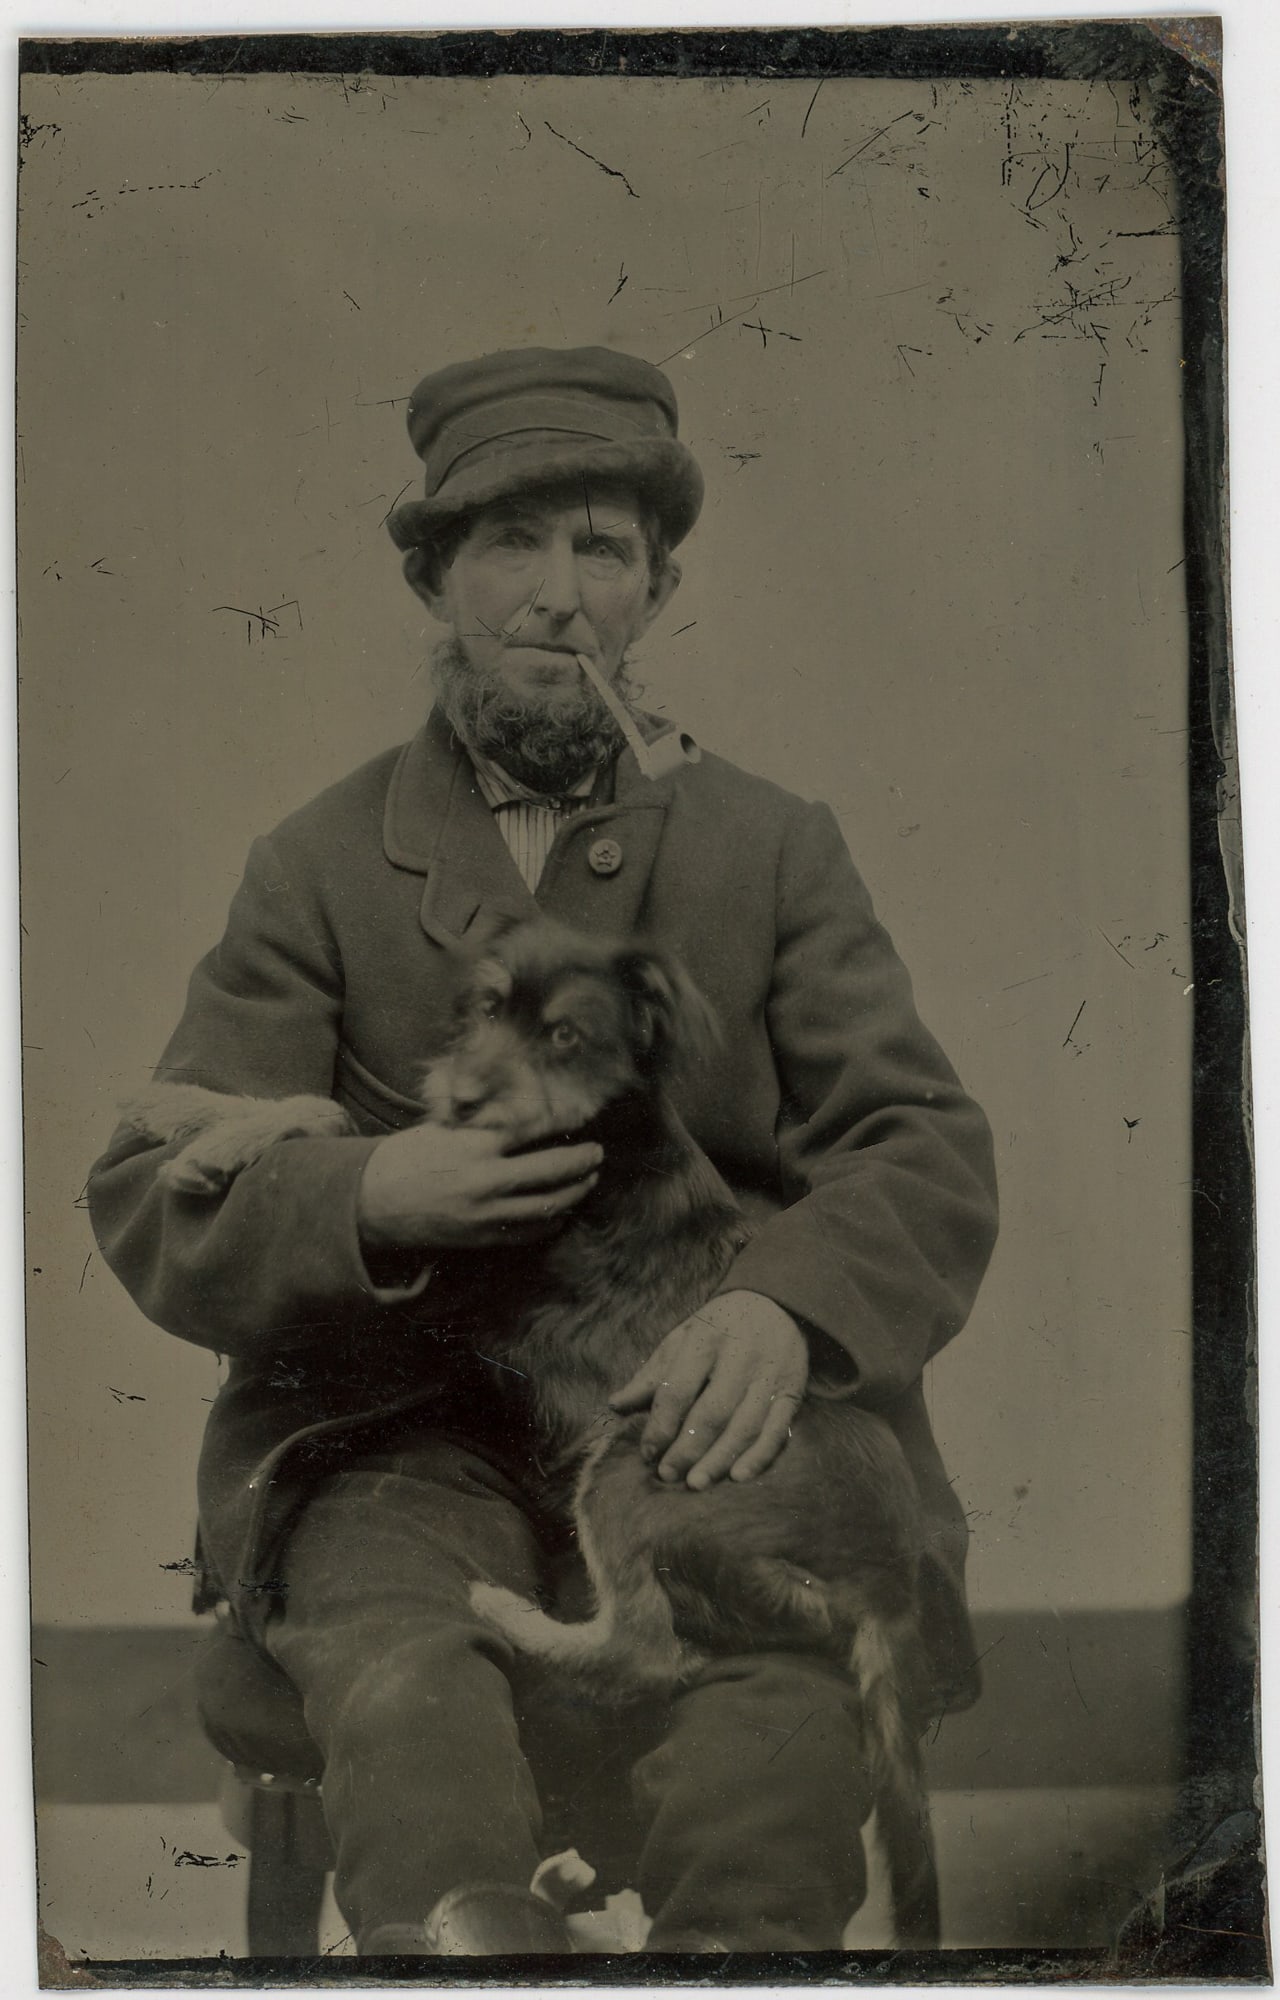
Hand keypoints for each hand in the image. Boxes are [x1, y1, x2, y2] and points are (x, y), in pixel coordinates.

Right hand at [357, 1123, 601, 1250]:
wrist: (371, 1205)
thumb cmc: (404, 1160)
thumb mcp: (441, 1130)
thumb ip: (482, 1127)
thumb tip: (525, 1117)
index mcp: (472, 1145)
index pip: (530, 1129)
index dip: (562, 1123)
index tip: (582, 1118)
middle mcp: (483, 1180)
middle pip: (550, 1171)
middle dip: (582, 1163)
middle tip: (598, 1154)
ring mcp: (485, 1214)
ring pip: (547, 1206)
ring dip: (575, 1193)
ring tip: (589, 1180)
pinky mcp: (482, 1238)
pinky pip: (529, 1232)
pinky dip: (552, 1220)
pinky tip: (563, 1209)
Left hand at [609, 1291, 808, 1489]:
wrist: (776, 1304)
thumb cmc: (719, 1327)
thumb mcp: (683, 1337)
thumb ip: (653, 1374)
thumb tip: (616, 1405)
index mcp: (707, 1338)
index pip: (679, 1389)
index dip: (661, 1425)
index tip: (647, 1453)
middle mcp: (741, 1355)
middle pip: (713, 1411)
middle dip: (688, 1448)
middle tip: (668, 1475)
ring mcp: (770, 1375)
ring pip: (745, 1425)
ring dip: (720, 1458)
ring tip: (696, 1482)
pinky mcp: (793, 1391)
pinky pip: (777, 1430)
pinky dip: (759, 1456)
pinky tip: (738, 1476)